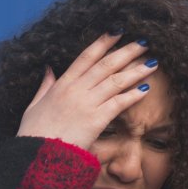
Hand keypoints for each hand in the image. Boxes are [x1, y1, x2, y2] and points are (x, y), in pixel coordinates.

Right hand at [16, 32, 157, 149]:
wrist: (38, 156)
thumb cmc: (34, 135)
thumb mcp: (34, 105)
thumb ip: (45, 86)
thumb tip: (49, 69)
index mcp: (62, 84)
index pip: (86, 57)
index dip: (103, 43)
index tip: (118, 32)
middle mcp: (76, 90)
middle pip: (106, 65)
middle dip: (127, 51)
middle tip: (144, 42)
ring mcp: (86, 104)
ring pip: (116, 81)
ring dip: (136, 71)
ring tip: (153, 63)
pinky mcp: (95, 121)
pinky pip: (118, 104)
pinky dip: (133, 95)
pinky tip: (146, 89)